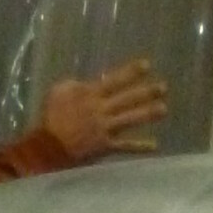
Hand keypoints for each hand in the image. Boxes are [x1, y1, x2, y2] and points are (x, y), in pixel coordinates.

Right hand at [40, 58, 169, 160]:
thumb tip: (88, 82)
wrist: (48, 145)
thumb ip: (75, 85)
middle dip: (146, 92)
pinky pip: (125, 146)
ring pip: (130, 119)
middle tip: (164, 87)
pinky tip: (156, 144)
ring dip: (148, 113)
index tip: (147, 65)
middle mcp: (101, 110)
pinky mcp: (105, 146)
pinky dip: (140, 146)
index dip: (131, 72)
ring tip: (164, 108)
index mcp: (90, 94)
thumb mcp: (59, 91)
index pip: (114, 80)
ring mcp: (105, 128)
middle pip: (127, 98)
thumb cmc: (51, 116)